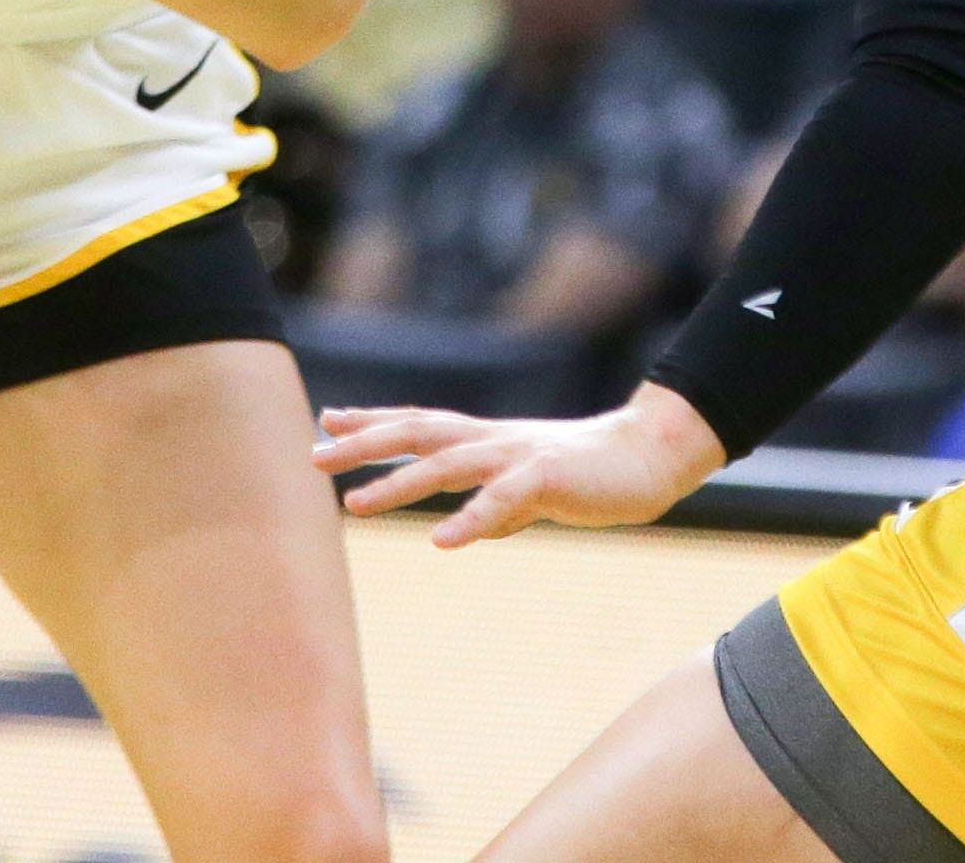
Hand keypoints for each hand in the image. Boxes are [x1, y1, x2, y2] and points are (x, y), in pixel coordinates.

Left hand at [312, 383, 728, 548]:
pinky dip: (471, 520)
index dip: (373, 423)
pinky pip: (503, 501)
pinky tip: (443, 541)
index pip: (420, 424)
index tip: (326, 422)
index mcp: (488, 441)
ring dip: (398, 484)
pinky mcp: (548, 478)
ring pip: (448, 464)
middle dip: (364, 443)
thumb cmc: (592, 473)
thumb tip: (470, 530)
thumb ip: (498, 508)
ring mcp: (518, 456)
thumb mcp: (533, 493)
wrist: (650, 456)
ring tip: (356, 505)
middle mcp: (494, 441)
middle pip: (418, 434)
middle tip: (313, 455)